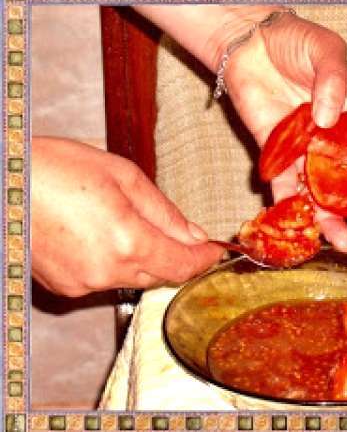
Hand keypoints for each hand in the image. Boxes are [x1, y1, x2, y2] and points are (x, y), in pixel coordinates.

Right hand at [32, 137, 222, 296]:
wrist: (1, 184)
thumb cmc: (53, 169)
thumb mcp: (122, 176)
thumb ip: (164, 212)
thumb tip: (194, 235)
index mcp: (127, 242)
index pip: (183, 265)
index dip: (204, 259)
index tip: (214, 250)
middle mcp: (106, 272)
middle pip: (161, 275)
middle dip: (175, 256)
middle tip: (179, 233)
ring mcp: (82, 285)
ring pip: (134, 278)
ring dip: (144, 259)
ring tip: (126, 223)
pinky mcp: (64, 288)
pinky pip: (105, 280)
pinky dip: (115, 263)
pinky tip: (102, 236)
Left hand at [223, 10, 346, 250]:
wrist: (250, 44)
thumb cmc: (295, 41)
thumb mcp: (325, 49)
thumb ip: (333, 78)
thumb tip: (329, 118)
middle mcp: (336, 144)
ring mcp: (306, 155)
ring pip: (324, 197)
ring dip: (335, 222)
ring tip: (345, 242)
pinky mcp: (277, 158)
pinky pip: (285, 190)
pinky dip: (291, 209)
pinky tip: (302, 227)